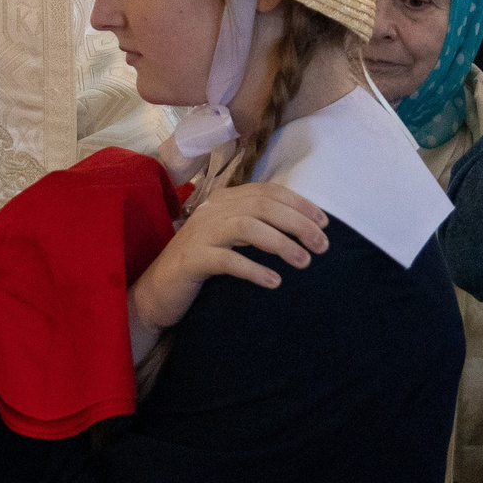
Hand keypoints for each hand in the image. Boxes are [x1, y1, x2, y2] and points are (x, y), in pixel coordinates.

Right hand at [128, 182, 328, 359]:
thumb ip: (255, 225)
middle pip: (263, 206)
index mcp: (224, 200)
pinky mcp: (192, 260)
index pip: (268, 191)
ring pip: (247, 228)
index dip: (299, 204)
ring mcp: (200, 234)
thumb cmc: (202, 263)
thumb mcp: (230, 237)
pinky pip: (227, 260)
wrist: (158, 291)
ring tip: (304, 262)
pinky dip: (254, 269)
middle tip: (322, 246)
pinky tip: (274, 282)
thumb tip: (301, 226)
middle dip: (298, 223)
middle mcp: (213, 210)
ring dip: (281, 244)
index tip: (324, 223)